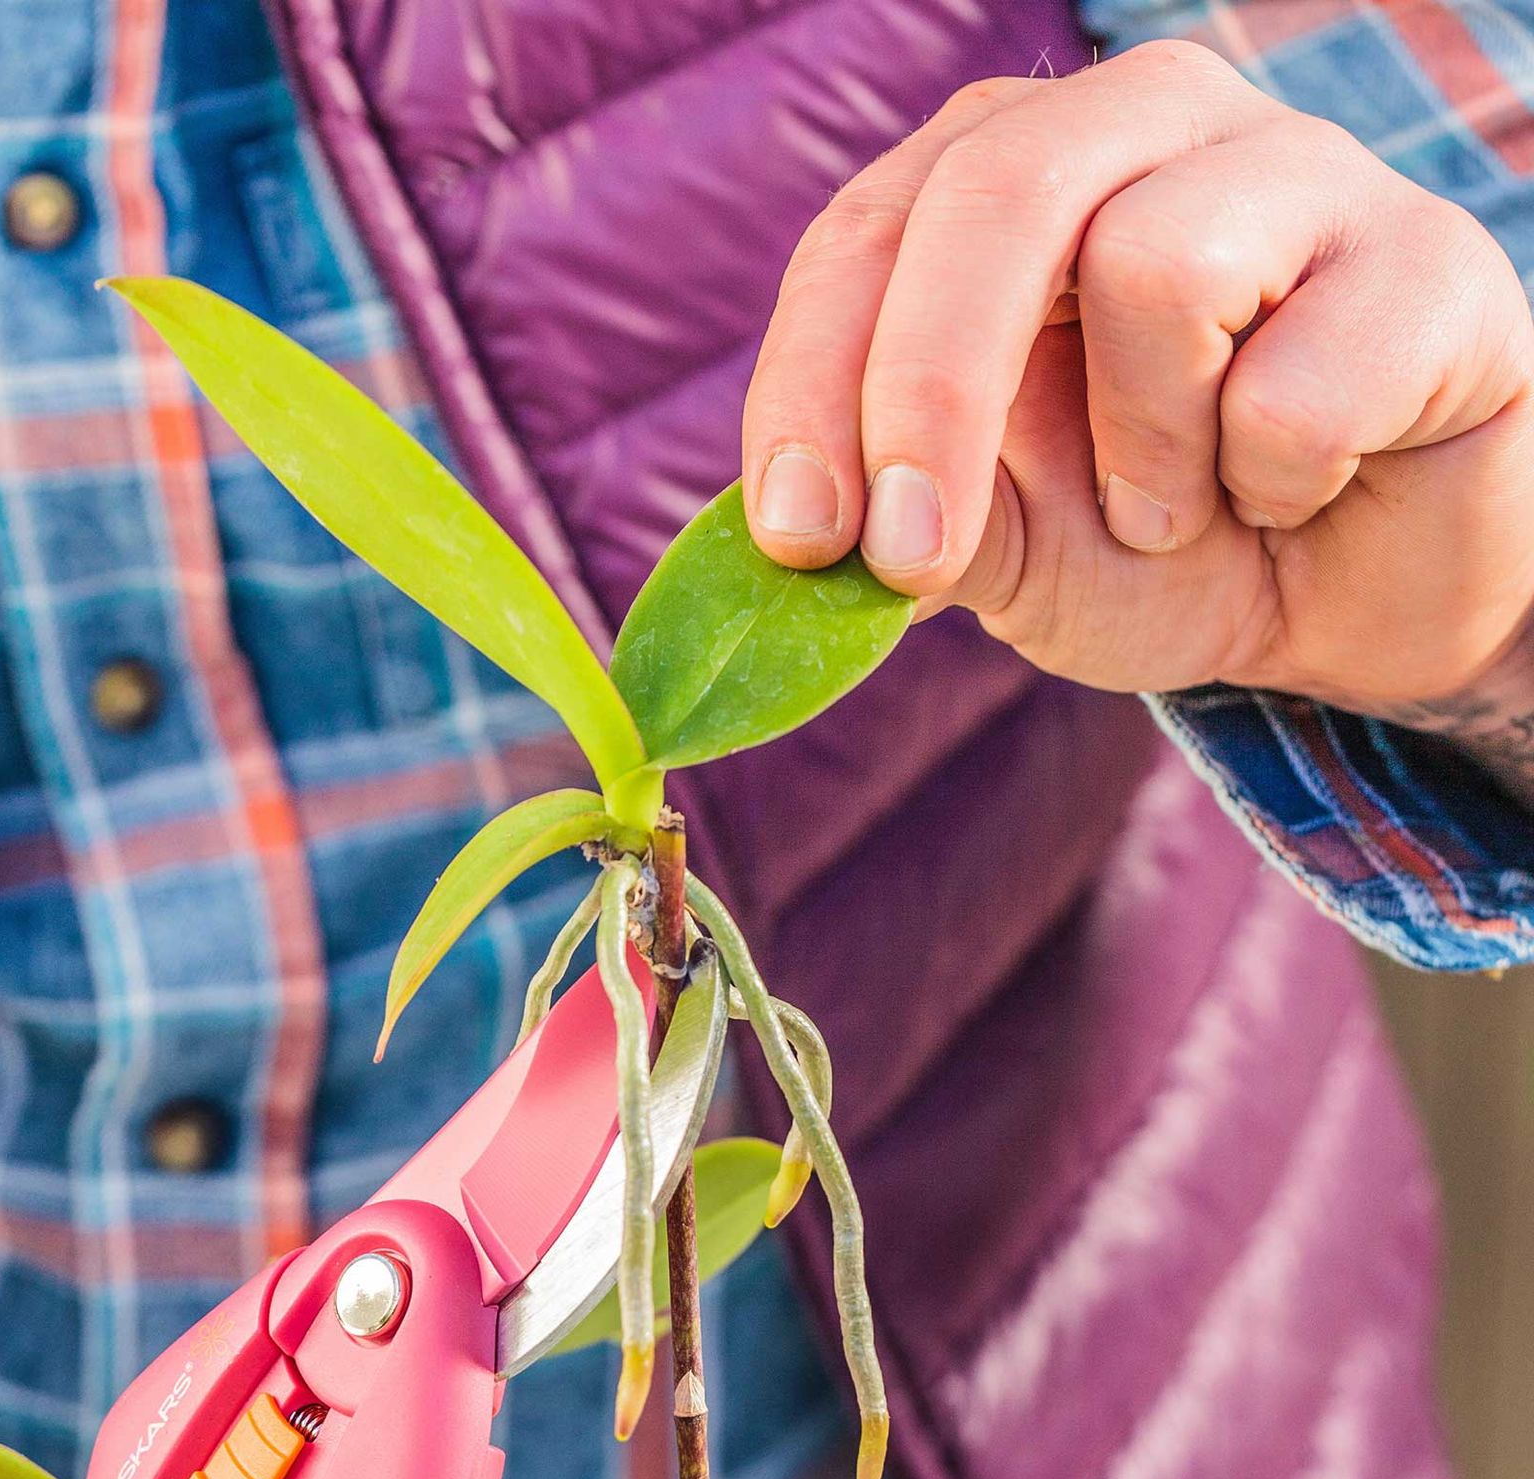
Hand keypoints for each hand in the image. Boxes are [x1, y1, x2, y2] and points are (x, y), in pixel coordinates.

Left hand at [743, 41, 1533, 748]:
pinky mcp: (1431, 260)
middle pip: (999, 192)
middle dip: (930, 393)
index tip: (801, 536)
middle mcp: (1150, 126)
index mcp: (1014, 177)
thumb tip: (825, 541)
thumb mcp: (1008, 552)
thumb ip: (921, 527)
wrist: (1352, 599)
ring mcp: (1302, 169)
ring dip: (1144, 455)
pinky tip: (1295, 492)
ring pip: (1157, 265)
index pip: (870, 231)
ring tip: (1176, 511)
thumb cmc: (1163, 544)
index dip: (812, 381)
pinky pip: (1300, 386)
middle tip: (915, 557)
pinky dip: (1273, 485)